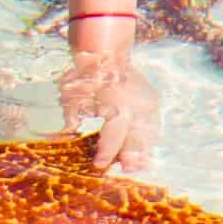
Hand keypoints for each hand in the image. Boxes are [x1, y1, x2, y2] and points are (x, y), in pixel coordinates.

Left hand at [60, 45, 158, 176]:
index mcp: (117, 105)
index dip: (106, 152)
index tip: (99, 165)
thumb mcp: (73, 96)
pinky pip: (152, 126)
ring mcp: (148, 104)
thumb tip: (69, 133)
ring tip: (139, 167)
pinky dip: (148, 139)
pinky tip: (144, 154)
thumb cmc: (87, 77)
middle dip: (132, 156)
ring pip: (149, 133)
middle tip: (127, 169)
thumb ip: (73, 116)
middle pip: (136, 138)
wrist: (108, 54)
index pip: (113, 135)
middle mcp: (136, 106)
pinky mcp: (153, 103)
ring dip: (144, 151)